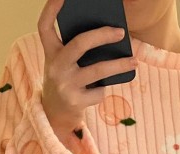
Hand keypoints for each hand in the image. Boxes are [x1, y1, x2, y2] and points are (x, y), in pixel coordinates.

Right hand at [38, 0, 136, 143]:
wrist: (55, 116)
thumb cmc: (65, 81)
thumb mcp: (64, 64)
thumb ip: (76, 51)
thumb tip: (107, 38)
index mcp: (50, 52)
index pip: (45, 26)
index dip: (51, 8)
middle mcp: (55, 66)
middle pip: (80, 43)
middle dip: (103, 35)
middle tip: (121, 32)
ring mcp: (65, 84)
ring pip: (98, 70)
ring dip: (119, 65)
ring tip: (134, 61)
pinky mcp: (75, 101)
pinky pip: (99, 91)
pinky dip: (103, 90)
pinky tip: (100, 90)